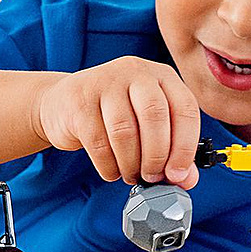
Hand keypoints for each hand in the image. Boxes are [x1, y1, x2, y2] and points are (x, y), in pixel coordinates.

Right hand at [33, 57, 200, 188]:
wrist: (63, 104)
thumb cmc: (113, 116)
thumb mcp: (147, 127)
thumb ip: (171, 151)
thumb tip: (187, 179)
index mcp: (162, 75)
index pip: (185, 108)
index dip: (185, 146)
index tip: (177, 174)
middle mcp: (136, 72)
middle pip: (155, 116)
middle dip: (156, 156)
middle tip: (152, 176)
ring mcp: (105, 82)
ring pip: (125, 131)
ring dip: (131, 164)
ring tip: (131, 174)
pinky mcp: (79, 101)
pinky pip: (98, 142)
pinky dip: (109, 165)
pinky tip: (112, 170)